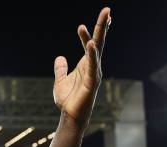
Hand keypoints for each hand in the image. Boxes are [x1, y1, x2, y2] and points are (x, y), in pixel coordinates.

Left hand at [54, 7, 110, 124]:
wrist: (70, 116)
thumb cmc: (68, 100)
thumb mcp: (60, 81)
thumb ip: (61, 69)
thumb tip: (60, 57)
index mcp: (85, 64)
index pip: (90, 43)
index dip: (92, 30)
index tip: (101, 16)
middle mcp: (92, 66)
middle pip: (98, 42)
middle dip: (102, 26)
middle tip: (107, 9)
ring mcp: (94, 73)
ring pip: (97, 50)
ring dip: (99, 34)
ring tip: (104, 19)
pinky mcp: (92, 81)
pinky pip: (92, 65)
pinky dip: (91, 54)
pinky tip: (89, 43)